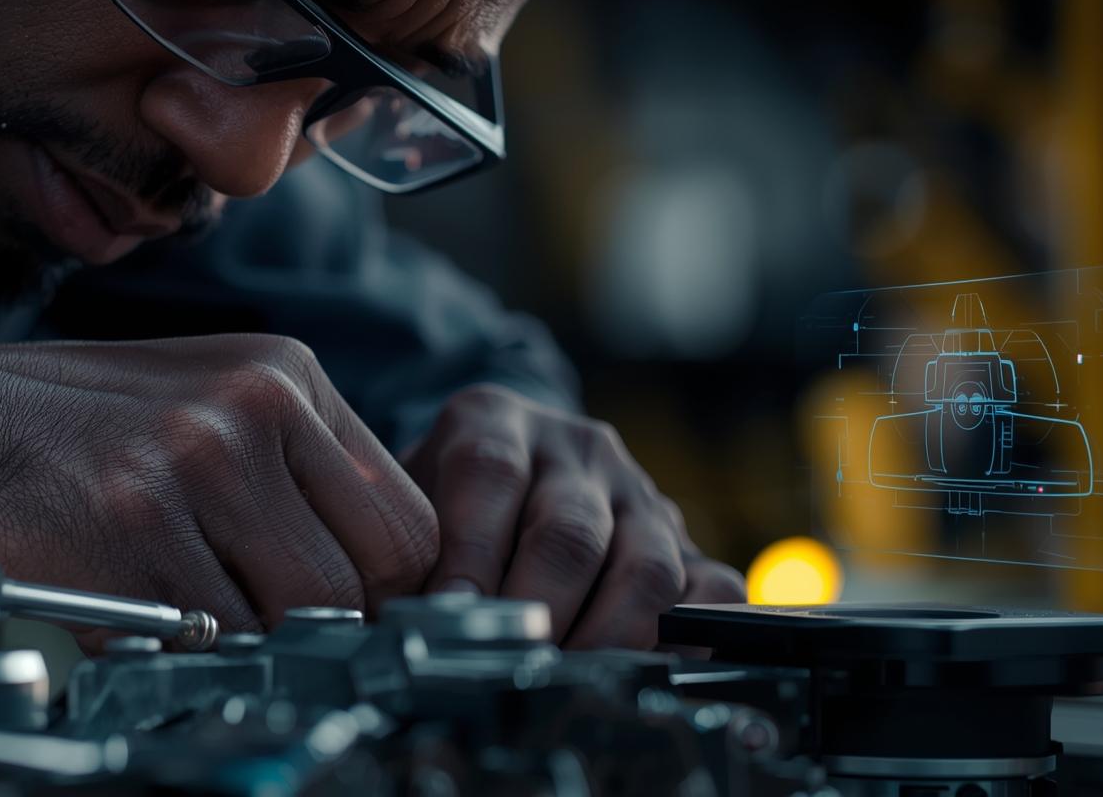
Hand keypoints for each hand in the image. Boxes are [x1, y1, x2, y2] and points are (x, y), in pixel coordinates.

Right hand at [0, 332, 438, 635]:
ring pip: (295, 619)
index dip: (382, 591)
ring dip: (246, 642)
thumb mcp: (196, 400)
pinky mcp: (131, 533)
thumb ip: (289, 468)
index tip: (339, 615)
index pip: (407, 522)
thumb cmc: (48, 423)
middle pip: (370, 578)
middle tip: (259, 630)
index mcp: (285, 376)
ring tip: (178, 612)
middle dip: (326, 627)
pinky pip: (206, 641)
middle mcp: (254, 411)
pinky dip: (175, 651)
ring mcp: (196, 468)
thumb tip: (362, 571)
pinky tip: (125, 612)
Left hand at [402, 384, 743, 648]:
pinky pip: (709, 589)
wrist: (507, 474)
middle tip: (508, 668)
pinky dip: (688, 640)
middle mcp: (575, 447)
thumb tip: (392, 630)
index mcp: (495, 419)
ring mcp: (638, 492)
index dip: (472, 552)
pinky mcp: (685, 541)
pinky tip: (642, 674)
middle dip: (537, 613)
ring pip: (645, 567)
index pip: (489, 474)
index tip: (451, 617)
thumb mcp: (406, 504)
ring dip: (605, 640)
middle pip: (569, 531)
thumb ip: (401, 553)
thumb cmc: (442, 504)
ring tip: (565, 684)